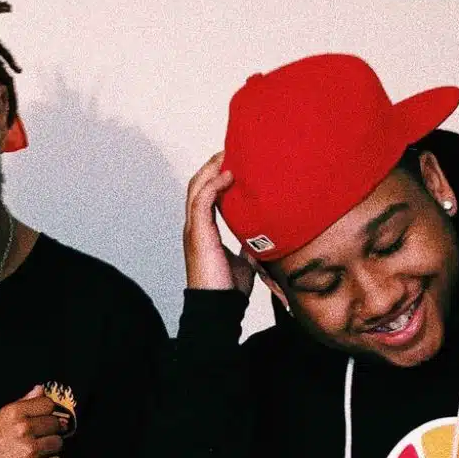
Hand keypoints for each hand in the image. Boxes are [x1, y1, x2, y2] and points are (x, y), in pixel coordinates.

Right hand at [0, 386, 63, 457]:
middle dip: (51, 431)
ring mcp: (29, 450)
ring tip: (37, 453)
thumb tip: (40, 389)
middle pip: (56, 424)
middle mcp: (22, 428)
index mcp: (13, 413)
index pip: (48, 404)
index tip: (45, 419)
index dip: (48, 413)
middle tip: (40, 439)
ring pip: (58, 443)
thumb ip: (21, 404)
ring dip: (51, 449)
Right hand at [184, 151, 254, 295]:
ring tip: (230, 155)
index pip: (204, 194)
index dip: (215, 175)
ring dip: (212, 168)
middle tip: (232, 150)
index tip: (234, 161)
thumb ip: (248, 245)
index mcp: (203, 231)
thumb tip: (264, 236)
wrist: (219, 307)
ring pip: (196, 187)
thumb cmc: (228, 289)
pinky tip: (229, 175)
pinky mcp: (199, 234)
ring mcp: (194, 229)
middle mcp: (195, 226)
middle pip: (196, 184)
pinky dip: (213, 184)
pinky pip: (201, 200)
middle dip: (212, 164)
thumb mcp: (243, 260)